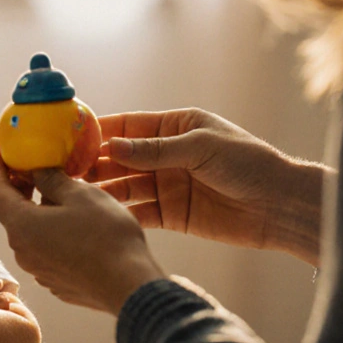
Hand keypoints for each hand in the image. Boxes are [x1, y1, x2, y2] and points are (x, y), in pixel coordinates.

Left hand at [0, 153, 165, 314]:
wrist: (130, 286)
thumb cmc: (107, 236)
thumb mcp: (80, 194)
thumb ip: (51, 179)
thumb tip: (37, 172)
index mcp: (22, 226)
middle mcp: (22, 251)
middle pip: (11, 213)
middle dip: (18, 188)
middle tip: (31, 168)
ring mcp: (38, 270)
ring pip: (30, 232)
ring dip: (37, 211)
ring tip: (60, 194)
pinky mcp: (55, 281)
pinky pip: (44, 250)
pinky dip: (50, 232)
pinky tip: (72, 224)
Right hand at [87, 108, 327, 265]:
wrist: (279, 205)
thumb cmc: (248, 163)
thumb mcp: (201, 148)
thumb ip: (156, 150)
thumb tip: (113, 146)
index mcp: (175, 126)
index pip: (129, 125)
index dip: (100, 130)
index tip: (69, 135)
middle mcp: (166, 154)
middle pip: (120, 157)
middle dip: (93, 163)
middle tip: (63, 170)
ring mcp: (167, 185)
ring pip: (125, 186)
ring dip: (102, 189)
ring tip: (73, 194)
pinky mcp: (171, 214)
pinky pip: (139, 212)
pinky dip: (120, 214)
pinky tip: (99, 216)